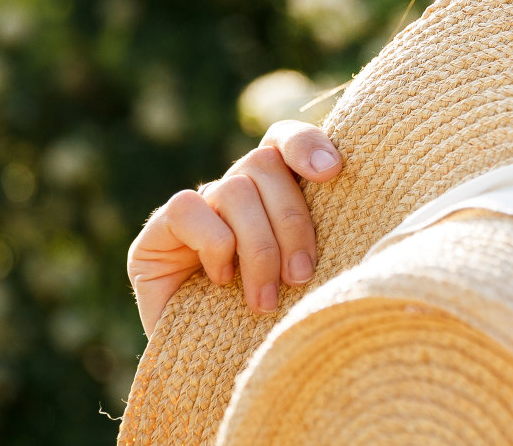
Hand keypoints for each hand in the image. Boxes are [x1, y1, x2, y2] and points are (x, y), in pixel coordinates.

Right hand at [126, 120, 343, 337]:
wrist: (213, 373)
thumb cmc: (276, 322)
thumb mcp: (309, 273)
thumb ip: (327, 231)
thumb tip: (356, 195)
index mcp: (273, 190)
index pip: (283, 139)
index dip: (305, 144)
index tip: (333, 172)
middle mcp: (233, 191)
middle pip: (264, 163)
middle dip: (291, 220)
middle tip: (301, 275)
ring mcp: (195, 209)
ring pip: (234, 189)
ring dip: (258, 247)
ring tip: (266, 299)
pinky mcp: (156, 234)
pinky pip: (188, 209)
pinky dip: (214, 245)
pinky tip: (221, 281)